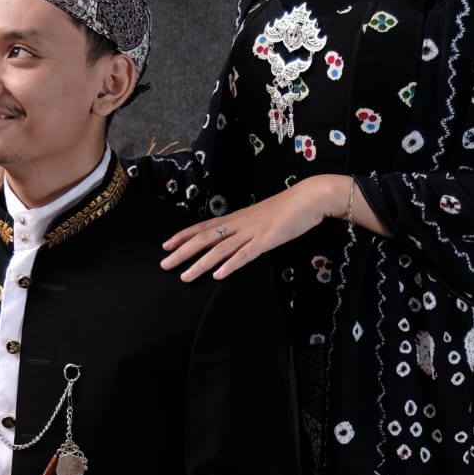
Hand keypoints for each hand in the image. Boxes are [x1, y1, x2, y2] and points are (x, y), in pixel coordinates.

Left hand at [160, 175, 351, 281]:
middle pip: (204, 238)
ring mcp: (252, 232)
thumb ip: (246, 229)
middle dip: (182, 252)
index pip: (203, 227)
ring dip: (200, 263)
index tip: (165, 245)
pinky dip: (230, 265)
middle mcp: (239, 224)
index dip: (183, 236)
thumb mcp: (261, 218)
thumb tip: (235, 240)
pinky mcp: (267, 240)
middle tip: (164, 264)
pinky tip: (218, 275)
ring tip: (184, 276)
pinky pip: (245, 255)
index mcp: (236, 218)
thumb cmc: (288, 208)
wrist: (309, 198)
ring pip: (220, 249)